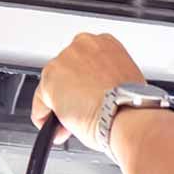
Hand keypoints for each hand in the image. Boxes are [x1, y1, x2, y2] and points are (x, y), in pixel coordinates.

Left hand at [31, 33, 145, 148]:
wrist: (126, 113)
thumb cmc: (132, 103)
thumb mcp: (125, 81)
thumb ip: (107, 80)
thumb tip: (99, 94)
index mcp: (105, 43)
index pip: (85, 61)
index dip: (87, 82)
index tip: (90, 96)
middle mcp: (83, 45)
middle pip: (67, 71)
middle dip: (72, 92)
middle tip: (83, 111)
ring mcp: (64, 61)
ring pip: (53, 86)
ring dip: (60, 105)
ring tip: (75, 121)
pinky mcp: (49, 82)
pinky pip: (40, 104)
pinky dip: (45, 118)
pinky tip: (59, 130)